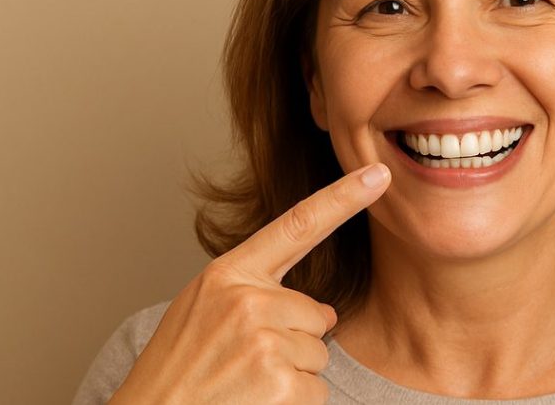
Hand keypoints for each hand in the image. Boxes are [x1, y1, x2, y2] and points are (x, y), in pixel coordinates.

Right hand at [109, 163, 391, 404]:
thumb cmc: (176, 371)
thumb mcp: (203, 311)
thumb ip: (258, 295)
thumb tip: (324, 312)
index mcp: (227, 274)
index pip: (297, 225)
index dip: (343, 198)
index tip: (378, 174)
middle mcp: (248, 300)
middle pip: (318, 314)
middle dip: (295, 342)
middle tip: (244, 363)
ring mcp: (264, 340)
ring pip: (320, 354)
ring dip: (293, 375)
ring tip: (244, 383)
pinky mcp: (279, 382)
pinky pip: (317, 389)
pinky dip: (295, 403)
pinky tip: (256, 402)